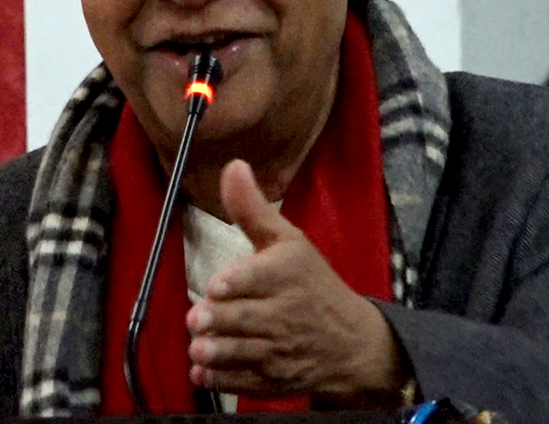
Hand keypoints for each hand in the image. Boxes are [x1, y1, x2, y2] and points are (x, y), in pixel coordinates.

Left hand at [185, 159, 408, 404]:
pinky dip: (221, 379)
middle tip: (196, 319)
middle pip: (243, 318)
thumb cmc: (312, 283)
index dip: (233, 284)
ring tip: (198, 348)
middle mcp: (285, 312)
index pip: (256, 279)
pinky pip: (243, 382)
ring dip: (216, 352)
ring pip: (241, 353)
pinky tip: (203, 370)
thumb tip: (232, 166)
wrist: (352, 341)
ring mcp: (279, 350)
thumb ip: (253, 209)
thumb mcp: (288, 241)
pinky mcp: (274, 380)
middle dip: (216, 320)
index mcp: (287, 273)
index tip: (216, 287)